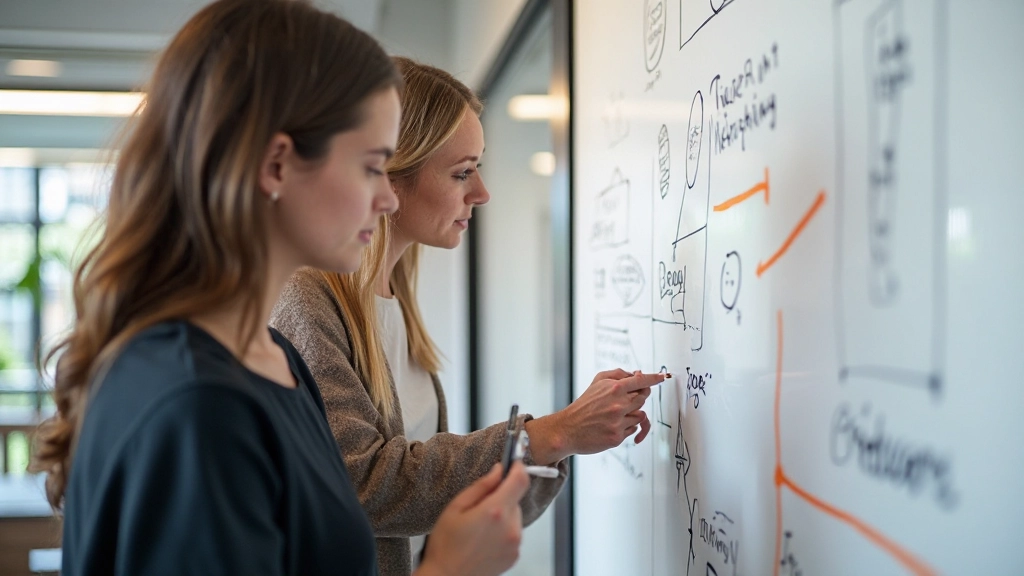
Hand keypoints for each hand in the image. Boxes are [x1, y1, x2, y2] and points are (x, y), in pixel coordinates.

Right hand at [416, 462, 529, 575]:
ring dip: (503, 515)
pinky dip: (503, 531)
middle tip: (480, 506)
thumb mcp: (456, 507)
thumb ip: (481, 486)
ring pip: (515, 516)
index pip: (520, 480)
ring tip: (480, 527)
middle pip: (516, 499)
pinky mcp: (515, 555)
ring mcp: (515, 543)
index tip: (513, 464)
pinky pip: (514, 533)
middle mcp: (510, 528)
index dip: (518, 468)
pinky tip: (484, 539)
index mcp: (495, 512)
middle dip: (502, 496)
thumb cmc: (445, 546)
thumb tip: (498, 471)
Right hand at [526, 369, 663, 462]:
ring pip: (640, 415)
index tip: (661, 377)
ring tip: (614, 415)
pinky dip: (626, 427)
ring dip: (631, 414)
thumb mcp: (597, 382)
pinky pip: (633, 430)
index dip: (653, 378)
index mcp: (614, 389)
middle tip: (624, 400)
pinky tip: (611, 426)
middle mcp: (619, 404)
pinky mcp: (617, 437)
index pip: (641, 381)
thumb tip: (637, 373)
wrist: (568, 429)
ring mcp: (619, 422)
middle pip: (643, 398)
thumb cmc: (583, 405)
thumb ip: (618, 375)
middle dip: (637, 397)